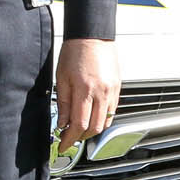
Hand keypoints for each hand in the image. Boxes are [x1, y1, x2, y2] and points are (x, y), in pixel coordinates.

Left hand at [54, 37, 120, 154]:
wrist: (92, 35)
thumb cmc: (75, 52)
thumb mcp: (61, 77)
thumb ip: (62, 102)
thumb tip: (61, 122)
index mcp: (85, 89)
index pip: (78, 124)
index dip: (70, 138)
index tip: (62, 144)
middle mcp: (101, 92)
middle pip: (93, 127)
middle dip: (80, 137)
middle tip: (69, 139)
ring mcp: (112, 91)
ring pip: (104, 122)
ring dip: (91, 130)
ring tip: (78, 130)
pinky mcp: (117, 88)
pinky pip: (112, 111)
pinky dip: (101, 119)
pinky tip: (91, 118)